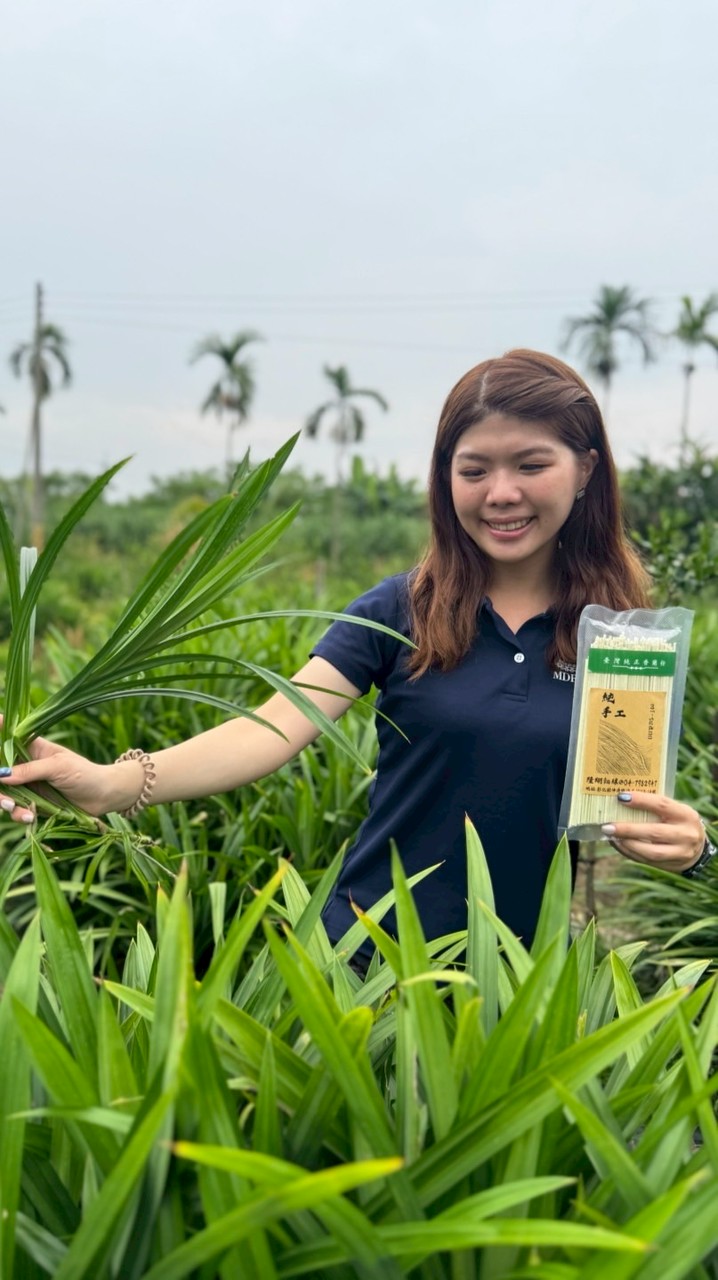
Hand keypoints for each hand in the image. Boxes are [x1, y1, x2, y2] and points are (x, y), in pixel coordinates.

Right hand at [0, 735, 140, 822]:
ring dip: (5, 802)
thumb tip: (0, 775)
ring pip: (4, 793)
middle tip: (5, 799)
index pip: (8, 738)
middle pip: (0, 772)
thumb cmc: (84, 773)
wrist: (103, 797)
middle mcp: (25, 766)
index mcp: (32, 748)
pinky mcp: (33, 804)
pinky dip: (19, 814)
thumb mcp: (58, 767)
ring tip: (14, 808)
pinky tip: (30, 817)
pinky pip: (16, 810)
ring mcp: (28, 785)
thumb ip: (29, 770)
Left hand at [602, 791, 705, 873]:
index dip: (641, 801)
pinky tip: (618, 844)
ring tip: (610, 837)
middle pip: (654, 832)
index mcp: (686, 815)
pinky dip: (629, 852)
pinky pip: (647, 861)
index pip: (662, 805)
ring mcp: (680, 853)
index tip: (620, 797)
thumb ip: (654, 807)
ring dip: (627, 845)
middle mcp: (686, 834)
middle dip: (628, 830)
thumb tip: (621, 800)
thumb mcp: (674, 811)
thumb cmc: (678, 822)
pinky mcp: (672, 865)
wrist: (698, 848)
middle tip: (607, 826)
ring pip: (651, 852)